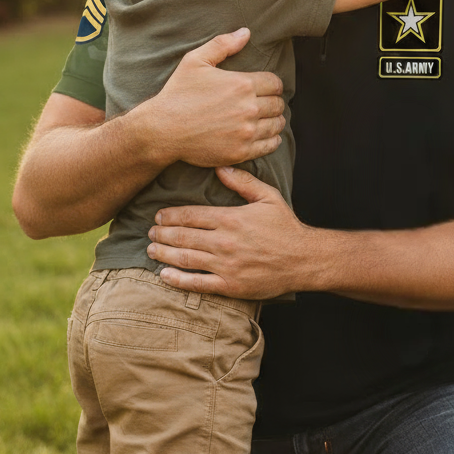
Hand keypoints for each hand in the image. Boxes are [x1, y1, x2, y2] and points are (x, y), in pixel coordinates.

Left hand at [147, 166, 310, 299]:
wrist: (303, 259)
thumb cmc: (285, 226)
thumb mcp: (268, 196)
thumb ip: (243, 182)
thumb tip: (219, 168)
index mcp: (231, 218)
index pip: (191, 215)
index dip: (171, 215)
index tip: (158, 215)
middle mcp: (224, 242)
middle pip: (183, 236)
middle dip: (163, 233)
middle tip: (150, 231)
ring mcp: (225, 265)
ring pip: (185, 258)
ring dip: (164, 253)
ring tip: (151, 249)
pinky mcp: (229, 285)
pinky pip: (197, 284)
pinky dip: (178, 280)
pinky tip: (164, 275)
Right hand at [151, 29, 284, 167]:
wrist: (163, 129)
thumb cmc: (178, 93)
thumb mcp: (195, 61)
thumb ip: (222, 44)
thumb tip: (246, 33)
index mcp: (242, 84)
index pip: (275, 83)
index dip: (273, 84)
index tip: (267, 88)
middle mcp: (249, 108)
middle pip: (278, 104)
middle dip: (274, 102)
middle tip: (266, 104)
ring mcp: (246, 132)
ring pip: (276, 124)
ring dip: (274, 120)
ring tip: (267, 119)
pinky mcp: (241, 152)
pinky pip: (270, 145)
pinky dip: (272, 140)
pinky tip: (266, 135)